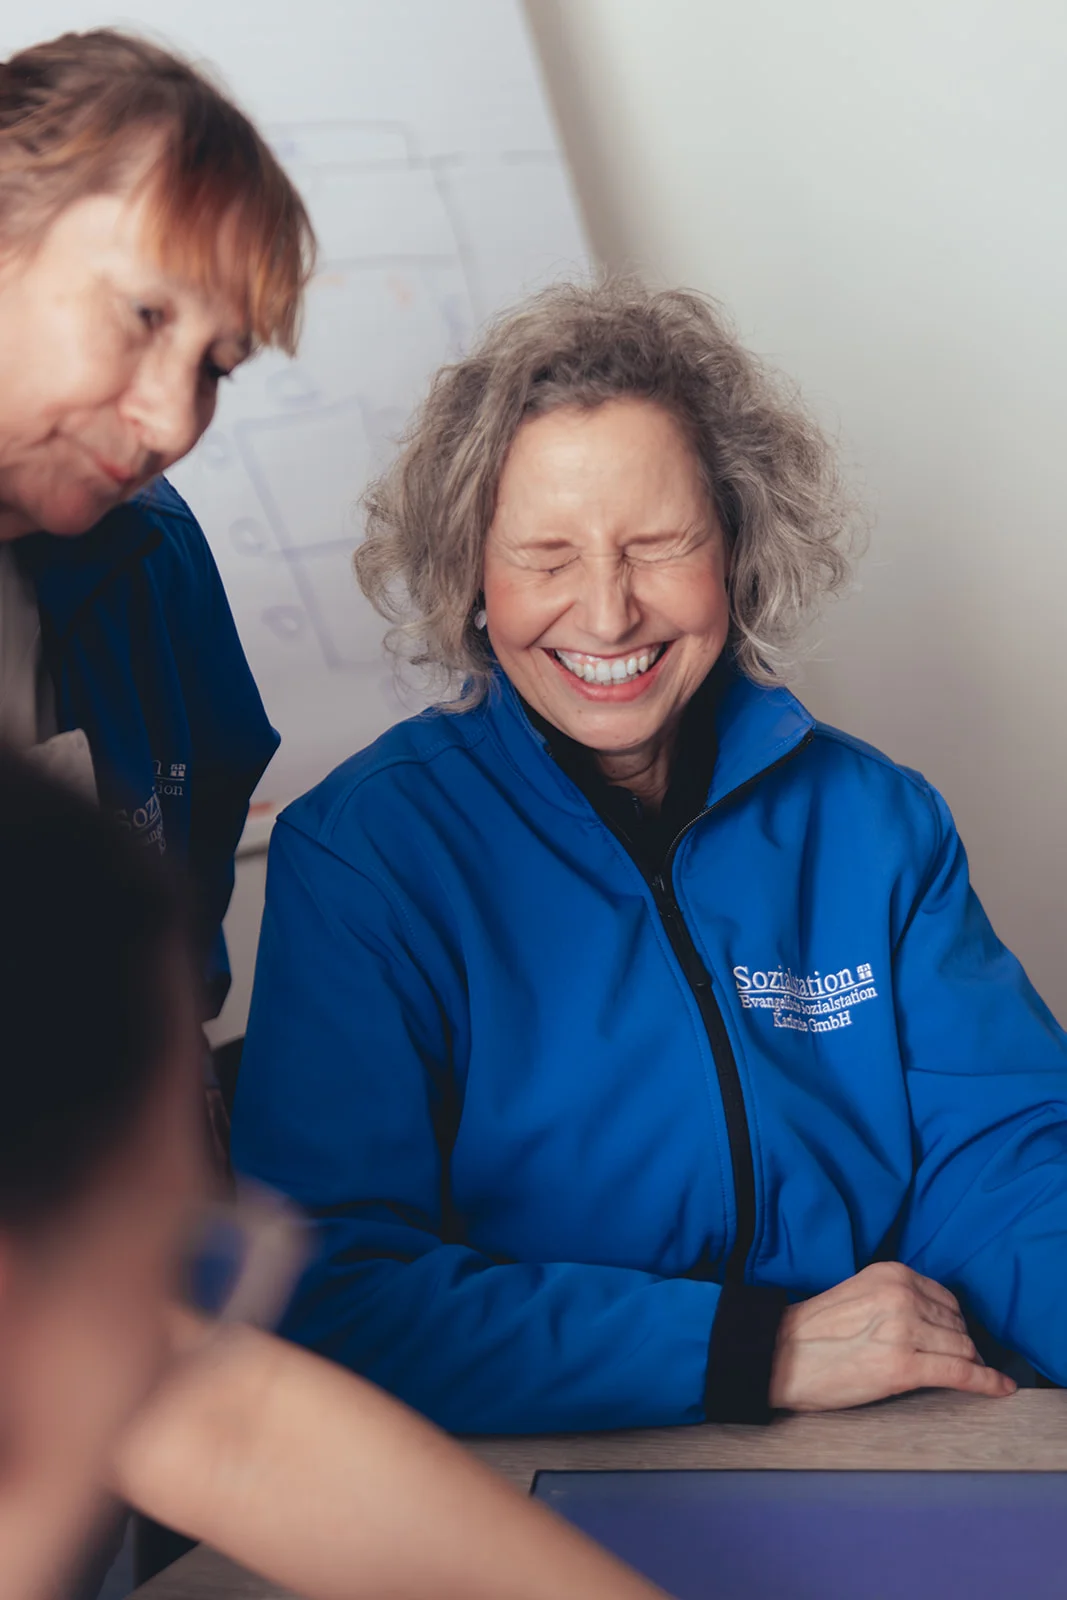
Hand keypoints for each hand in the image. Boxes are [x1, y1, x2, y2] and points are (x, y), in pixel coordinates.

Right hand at [768, 1262, 1016, 1411]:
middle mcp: (902, 1294)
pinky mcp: (904, 1365)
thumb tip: (940, 1323)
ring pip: (963, 1349)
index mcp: (891, 1274)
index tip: (956, 1341)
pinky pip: (961, 1372)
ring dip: (969, 1365)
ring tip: (970, 1377)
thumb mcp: (861, 1294)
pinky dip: (986, 1382)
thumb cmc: (815, 1331)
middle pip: (958, 1325)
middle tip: (954, 1364)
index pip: (947, 1300)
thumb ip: (898, 1298)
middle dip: (961, 1347)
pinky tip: (1000, 1389)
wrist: (780, 1355)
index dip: (954, 1325)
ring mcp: (905, 1329)